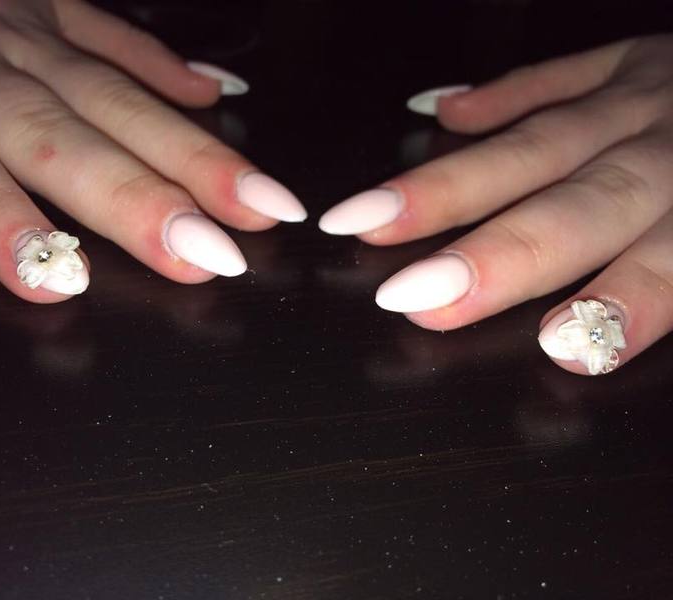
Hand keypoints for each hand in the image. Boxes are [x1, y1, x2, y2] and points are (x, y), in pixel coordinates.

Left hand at [0, 0, 306, 300]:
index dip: (4, 224)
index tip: (65, 281)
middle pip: (62, 142)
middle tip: (213, 254)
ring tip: (255, 202)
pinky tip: (218, 93)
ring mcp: (19, 30)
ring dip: (187, 151)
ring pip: (111, 98)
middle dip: (140, 200)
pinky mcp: (47, 1)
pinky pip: (110, 30)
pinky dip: (164, 64)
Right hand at [319, 36, 672, 375]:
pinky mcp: (632, 59)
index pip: (668, 266)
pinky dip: (494, 93)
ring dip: (452, 183)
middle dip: (496, 254)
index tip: (558, 347)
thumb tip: (632, 338)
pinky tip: (432, 111)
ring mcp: (647, 96)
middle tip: (410, 294)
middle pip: (579, 208)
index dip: (618, 305)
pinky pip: (557, 74)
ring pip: (539, 145)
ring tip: (371, 218)